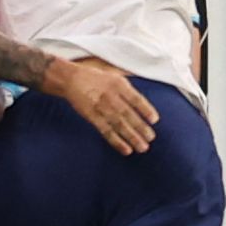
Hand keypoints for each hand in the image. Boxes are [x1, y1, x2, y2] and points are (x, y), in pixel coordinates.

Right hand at [44, 59, 160, 153]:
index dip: (146, 109)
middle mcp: (111, 96)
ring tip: (142, 147)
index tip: (154, 120)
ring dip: (132, 137)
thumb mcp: (114, 75)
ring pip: (119, 125)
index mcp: (118, 84)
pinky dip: (117, 141)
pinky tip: (126, 150)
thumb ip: (129, 87)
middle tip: (151, 138)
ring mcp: (101, 108)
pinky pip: (106, 131)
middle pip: (129, 114)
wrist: (71, 79)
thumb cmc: (95, 78)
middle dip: (141, 127)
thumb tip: (144, 98)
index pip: (136, 99)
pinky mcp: (92, 117)